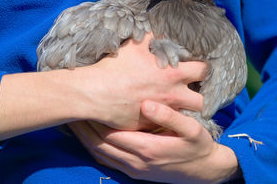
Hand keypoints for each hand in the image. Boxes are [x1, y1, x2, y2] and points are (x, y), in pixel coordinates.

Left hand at [69, 101, 239, 182]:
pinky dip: (93, 149)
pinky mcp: (134, 172)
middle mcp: (136, 161)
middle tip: (70, 111)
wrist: (206, 172)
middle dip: (83, 128)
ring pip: (99, 154)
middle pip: (99, 144)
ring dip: (84, 139)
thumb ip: (170, 116)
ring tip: (73, 122)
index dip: (94, 119)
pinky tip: (87, 138)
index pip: (111, 133)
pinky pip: (106, 161)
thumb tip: (146, 105)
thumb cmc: (199, 147)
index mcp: (147, 148)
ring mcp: (133, 169)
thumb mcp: (192, 130)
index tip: (82, 104)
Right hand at [83, 33, 206, 130]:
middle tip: (191, 92)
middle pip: (202, 101)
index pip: (204, 71)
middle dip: (200, 96)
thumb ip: (153, 37)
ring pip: (187, 118)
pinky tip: (158, 116)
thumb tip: (161, 31)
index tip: (197, 69)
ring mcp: (163, 114)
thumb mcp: (136, 45)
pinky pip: (166, 127)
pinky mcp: (151, 126)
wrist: (96, 92)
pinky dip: (165, 122)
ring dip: (185, 112)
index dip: (203, 69)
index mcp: (174, 74)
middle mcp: (173, 96)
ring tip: (178, 107)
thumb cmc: (116, 67)